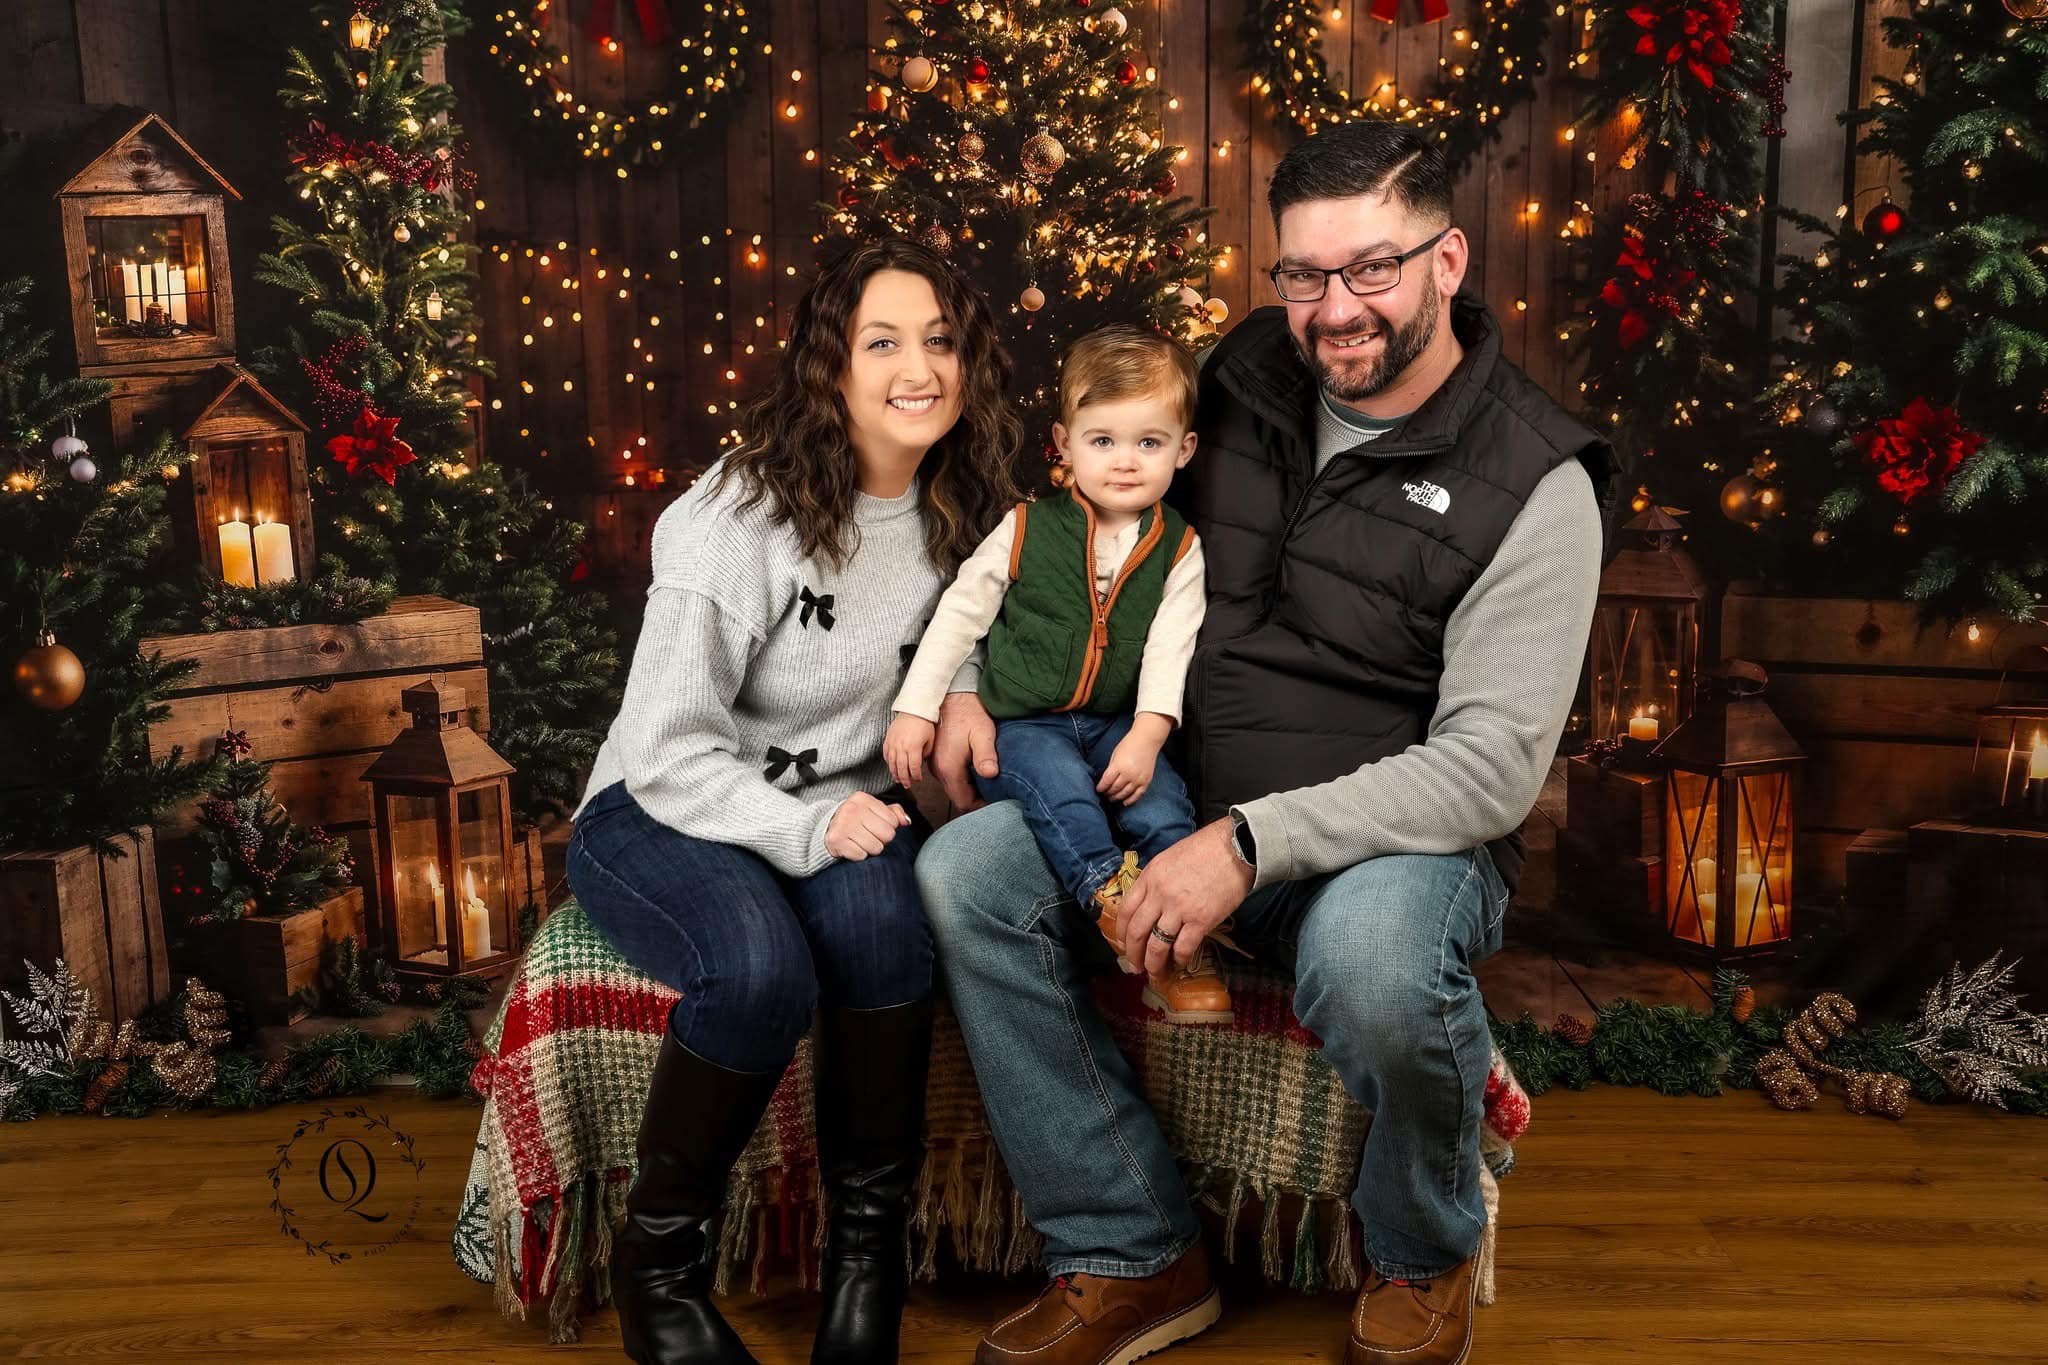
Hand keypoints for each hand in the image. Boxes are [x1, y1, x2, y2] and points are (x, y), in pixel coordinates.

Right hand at [824, 791, 909, 860]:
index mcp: (863, 799)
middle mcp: (852, 809)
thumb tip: (906, 821)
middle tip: (870, 835)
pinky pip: (862, 856)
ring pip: (876, 848)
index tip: (876, 826)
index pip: (893, 821)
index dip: (888, 827)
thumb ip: (894, 813)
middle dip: (882, 840)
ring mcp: (843, 824)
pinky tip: (852, 846)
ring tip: (861, 841)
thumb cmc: (856, 819)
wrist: (828, 828)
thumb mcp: (874, 811)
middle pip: (887, 835)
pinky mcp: (837, 840)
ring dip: (871, 849)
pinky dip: (859, 855)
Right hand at [884, 713, 936, 787]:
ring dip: (895, 773)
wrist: (914, 709)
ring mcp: (893, 743)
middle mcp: (901, 747)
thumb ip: (925, 753)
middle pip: (901, 769)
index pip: (913, 768)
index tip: (918, 779)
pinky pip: (885, 754)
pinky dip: (888, 762)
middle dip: (905, 779)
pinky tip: (891, 766)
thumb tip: (920, 762)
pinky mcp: (888, 739)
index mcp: (914, 748)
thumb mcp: (930, 740)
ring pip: (892, 763)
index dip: (916, 776)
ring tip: (898, 780)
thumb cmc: (924, 723)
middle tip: (907, 785)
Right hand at [933, 691, 998, 812]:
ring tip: (987, 781)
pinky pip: (950, 778)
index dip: (980, 805)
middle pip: (957, 797)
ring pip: (953, 788)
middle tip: (995, 792)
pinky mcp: (937, 759)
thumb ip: (985, 756)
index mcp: (949, 768)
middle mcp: (938, 769)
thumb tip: (990, 774)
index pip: (963, 802)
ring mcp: (935, 764)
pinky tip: (976, 769)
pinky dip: (963, 779)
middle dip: (976, 798)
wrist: (953, 697)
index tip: (995, 800)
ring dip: (969, 789)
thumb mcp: (982, 734)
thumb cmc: (969, 714)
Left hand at [1095, 733, 1159, 806]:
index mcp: (1119, 766)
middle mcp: (1129, 774)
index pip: (1106, 781)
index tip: (1098, 790)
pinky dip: (1130, 800)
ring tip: (1112, 798)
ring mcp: (1138, 778)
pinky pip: (1138, 795)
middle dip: (1108, 793)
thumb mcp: (1115, 754)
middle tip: (1104, 795)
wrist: (1147, 740)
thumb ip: (1111, 768)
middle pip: (1115, 789)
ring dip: (1117, 798)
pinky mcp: (1146, 781)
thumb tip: (1106, 781)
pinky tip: (1124, 803)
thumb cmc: (1129, 745)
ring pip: (1125, 794)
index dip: (1101, 788)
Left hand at [1119, 818, 1252, 975]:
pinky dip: (1179, 959)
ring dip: (1153, 964)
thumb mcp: (1169, 858)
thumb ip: (1156, 881)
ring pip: (1157, 945)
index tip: (1123, 945)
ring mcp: (1180, 908)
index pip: (1126, 911)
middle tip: (1135, 967)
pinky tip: (1180, 963)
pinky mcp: (1201, 920)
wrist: (1236, 847)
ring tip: (1154, 974)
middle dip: (1133, 955)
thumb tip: (1150, 904)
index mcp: (1150, 877)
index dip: (1121, 933)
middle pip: (1137, 932)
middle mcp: (1160, 894)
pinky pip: (1183, 947)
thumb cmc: (1205, 849)